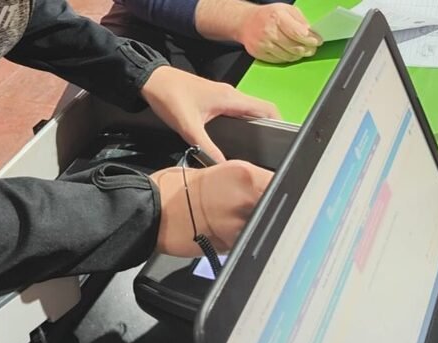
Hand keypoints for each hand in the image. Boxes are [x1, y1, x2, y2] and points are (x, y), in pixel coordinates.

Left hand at [141, 66, 279, 161]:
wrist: (152, 80)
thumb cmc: (171, 97)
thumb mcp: (188, 127)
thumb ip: (207, 148)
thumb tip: (222, 166)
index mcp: (231, 98)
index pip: (267, 109)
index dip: (280, 123)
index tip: (285, 142)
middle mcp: (232, 95)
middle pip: (261, 111)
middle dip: (270, 129)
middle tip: (271, 152)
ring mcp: (224, 96)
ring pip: (249, 112)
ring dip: (256, 126)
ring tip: (257, 149)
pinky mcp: (215, 99)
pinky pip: (237, 112)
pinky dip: (243, 123)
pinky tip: (237, 139)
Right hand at [149, 161, 273, 256]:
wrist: (153, 210)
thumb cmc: (176, 188)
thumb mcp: (216, 171)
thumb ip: (244, 181)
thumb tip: (263, 191)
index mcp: (244, 175)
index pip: (282, 182)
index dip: (287, 190)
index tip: (285, 194)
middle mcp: (247, 198)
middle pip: (277, 207)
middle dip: (274, 211)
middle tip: (263, 211)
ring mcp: (240, 224)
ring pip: (264, 227)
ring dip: (260, 227)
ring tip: (240, 224)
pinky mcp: (231, 245)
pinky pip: (247, 243)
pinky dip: (244, 241)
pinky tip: (230, 235)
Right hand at [236, 3, 322, 63]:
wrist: (245, 22)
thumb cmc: (268, 15)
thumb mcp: (286, 9)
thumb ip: (300, 20)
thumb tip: (311, 33)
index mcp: (277, 17)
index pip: (298, 33)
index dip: (310, 40)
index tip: (317, 41)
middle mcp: (269, 31)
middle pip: (294, 47)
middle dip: (307, 49)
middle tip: (312, 49)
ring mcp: (263, 44)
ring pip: (287, 56)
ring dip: (298, 55)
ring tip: (302, 51)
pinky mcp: (259, 54)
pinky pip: (278, 60)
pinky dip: (287, 58)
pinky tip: (290, 53)